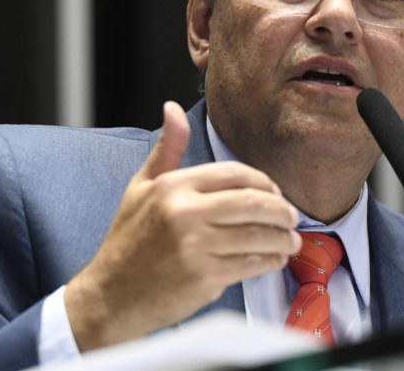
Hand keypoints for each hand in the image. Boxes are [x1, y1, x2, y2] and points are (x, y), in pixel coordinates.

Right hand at [65, 101, 300, 350]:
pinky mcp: (205, 278)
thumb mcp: (141, 187)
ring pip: (258, 235)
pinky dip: (270, 261)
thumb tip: (173, 108)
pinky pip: (251, 264)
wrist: (111, 295)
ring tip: (290, 240)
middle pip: (253, 203)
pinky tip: (275, 259)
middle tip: (291, 217)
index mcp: (173, 187)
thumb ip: (167, 148)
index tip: (274, 192)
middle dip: (282, 210)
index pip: (235, 174)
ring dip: (283, 238)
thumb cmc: (128, 241)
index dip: (263, 182)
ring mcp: (196, 247)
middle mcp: (185, 213)